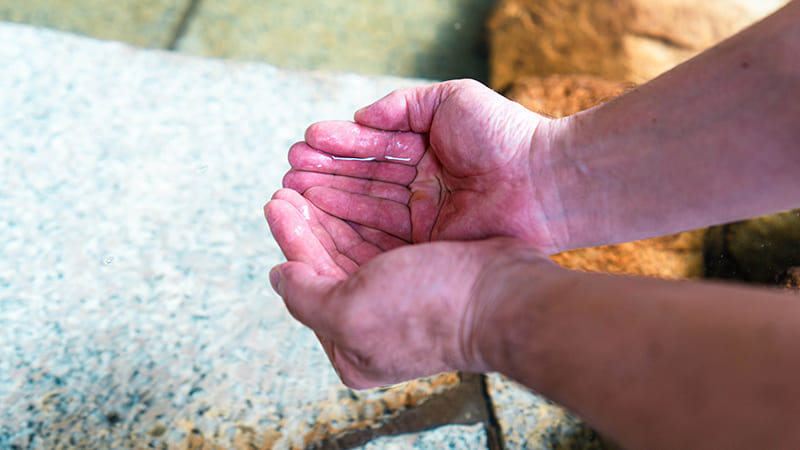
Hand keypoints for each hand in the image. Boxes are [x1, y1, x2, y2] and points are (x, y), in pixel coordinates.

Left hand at [266, 188, 550, 387]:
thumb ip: (305, 295)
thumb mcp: (352, 311)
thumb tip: (278, 275)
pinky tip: (355, 185)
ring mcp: (401, 297)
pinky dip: (366, 209)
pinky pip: (385, 234)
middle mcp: (373, 324)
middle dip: (310, 220)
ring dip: (334, 210)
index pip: (307, 283)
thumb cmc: (431, 307)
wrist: (506, 296)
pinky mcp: (425, 269)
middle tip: (291, 182)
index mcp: (351, 347)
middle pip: (329, 263)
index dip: (291, 238)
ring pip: (356, 244)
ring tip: (314, 176)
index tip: (276, 200)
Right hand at [282, 79, 566, 253]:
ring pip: (366, 207)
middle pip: (363, 181)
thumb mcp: (451, 99)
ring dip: (329, 200)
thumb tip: (361, 115)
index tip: (304, 143)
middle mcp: (421, 187)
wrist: (544, 180)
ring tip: (291, 192)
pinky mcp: (428, 247)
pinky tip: (319, 218)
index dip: (339, 146)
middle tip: (288, 172)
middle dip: (325, 175)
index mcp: (426, 152)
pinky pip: (381, 236)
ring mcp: (423, 219)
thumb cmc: (504, 135)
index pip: (374, 149)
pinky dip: (349, 227)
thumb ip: (403, 105)